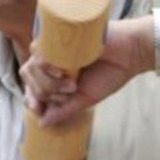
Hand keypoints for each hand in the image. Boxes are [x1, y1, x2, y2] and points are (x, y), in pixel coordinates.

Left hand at [19, 17, 149, 126]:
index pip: (31, 84)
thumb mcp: (86, 98)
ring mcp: (57, 47)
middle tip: (70, 92)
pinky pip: (40, 50)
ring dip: (48, 82)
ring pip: (32, 66)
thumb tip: (41, 124)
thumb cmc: (111, 73)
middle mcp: (53, 59)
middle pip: (28, 76)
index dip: (30, 97)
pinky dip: (45, 65)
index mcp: (57, 72)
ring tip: (73, 85)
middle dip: (44, 91)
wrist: (131, 53)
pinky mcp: (62, 35)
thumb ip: (65, 110)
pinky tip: (62, 72)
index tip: (37, 108)